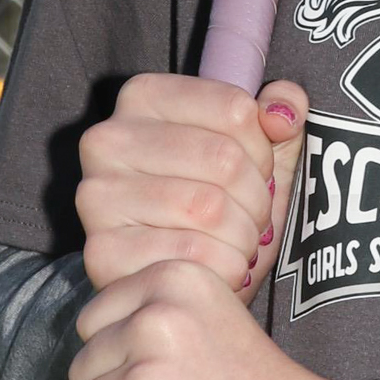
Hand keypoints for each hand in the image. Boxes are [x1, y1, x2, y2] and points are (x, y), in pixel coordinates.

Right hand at [75, 74, 307, 301]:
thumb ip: (281, 109)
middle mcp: (108, 139)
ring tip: (240, 245)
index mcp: (144, 97)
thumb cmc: (221, 206)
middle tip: (255, 221)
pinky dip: (224, 268)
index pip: (235, 109)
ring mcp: (97, 195)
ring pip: (209, 207)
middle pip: (224, 159)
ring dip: (244, 237)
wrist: (179, 283)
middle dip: (258, 199)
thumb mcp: (260, 150)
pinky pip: (190, 253)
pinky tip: (219, 270)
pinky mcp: (101, 249)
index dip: (263, 151)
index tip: (258, 174)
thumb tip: (282, 113)